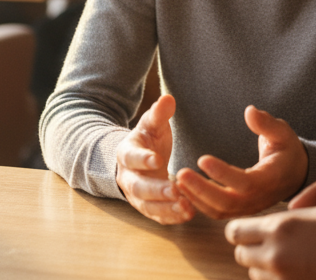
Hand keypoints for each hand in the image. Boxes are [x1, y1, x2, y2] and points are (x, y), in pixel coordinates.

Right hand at [115, 94, 193, 224]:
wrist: (137, 161)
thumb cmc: (147, 139)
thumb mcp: (151, 124)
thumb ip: (159, 113)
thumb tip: (168, 98)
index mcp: (126, 153)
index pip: (131, 157)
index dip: (143, 159)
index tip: (158, 159)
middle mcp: (128, 178)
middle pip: (139, 187)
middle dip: (157, 190)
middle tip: (175, 190)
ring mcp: (137, 196)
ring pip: (148, 206)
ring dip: (166, 208)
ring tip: (186, 208)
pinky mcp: (148, 208)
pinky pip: (158, 216)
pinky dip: (172, 217)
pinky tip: (188, 214)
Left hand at [175, 105, 307, 219]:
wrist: (295, 175)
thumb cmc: (287, 150)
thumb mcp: (282, 133)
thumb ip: (266, 124)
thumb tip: (249, 111)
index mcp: (269, 179)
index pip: (245, 182)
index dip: (223, 173)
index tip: (202, 159)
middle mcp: (258, 199)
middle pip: (227, 202)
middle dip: (201, 189)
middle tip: (181, 173)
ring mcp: (248, 208)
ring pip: (219, 211)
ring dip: (196, 198)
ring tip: (177, 181)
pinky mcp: (239, 209)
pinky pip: (217, 212)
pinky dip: (198, 203)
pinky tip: (184, 189)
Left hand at [226, 205, 315, 279]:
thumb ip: (287, 218)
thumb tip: (267, 224)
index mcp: (280, 228)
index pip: (235, 231)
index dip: (240, 229)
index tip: (248, 230)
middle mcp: (275, 255)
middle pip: (241, 254)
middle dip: (251, 248)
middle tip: (269, 244)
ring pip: (255, 274)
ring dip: (264, 266)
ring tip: (290, 259)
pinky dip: (278, 279)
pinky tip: (297, 272)